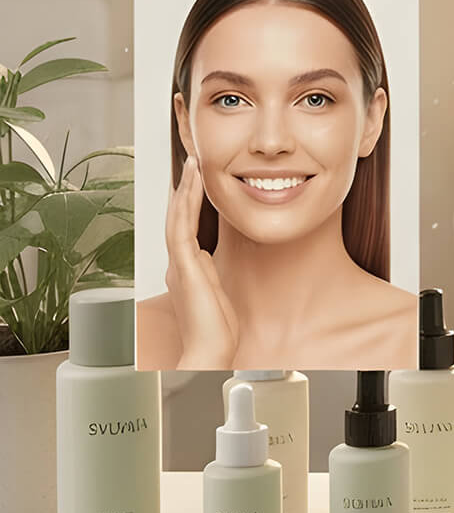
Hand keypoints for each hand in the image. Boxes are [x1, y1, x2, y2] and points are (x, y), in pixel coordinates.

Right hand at [165, 156, 237, 368]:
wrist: (209, 350)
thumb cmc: (217, 329)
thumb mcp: (218, 292)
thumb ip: (210, 273)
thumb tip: (208, 257)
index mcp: (187, 268)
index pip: (186, 227)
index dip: (190, 203)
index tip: (198, 182)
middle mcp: (178, 263)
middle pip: (178, 217)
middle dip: (186, 189)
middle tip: (194, 162)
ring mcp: (178, 263)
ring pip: (177, 217)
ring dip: (185, 189)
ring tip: (194, 164)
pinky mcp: (183, 266)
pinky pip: (181, 227)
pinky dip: (184, 204)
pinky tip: (190, 185)